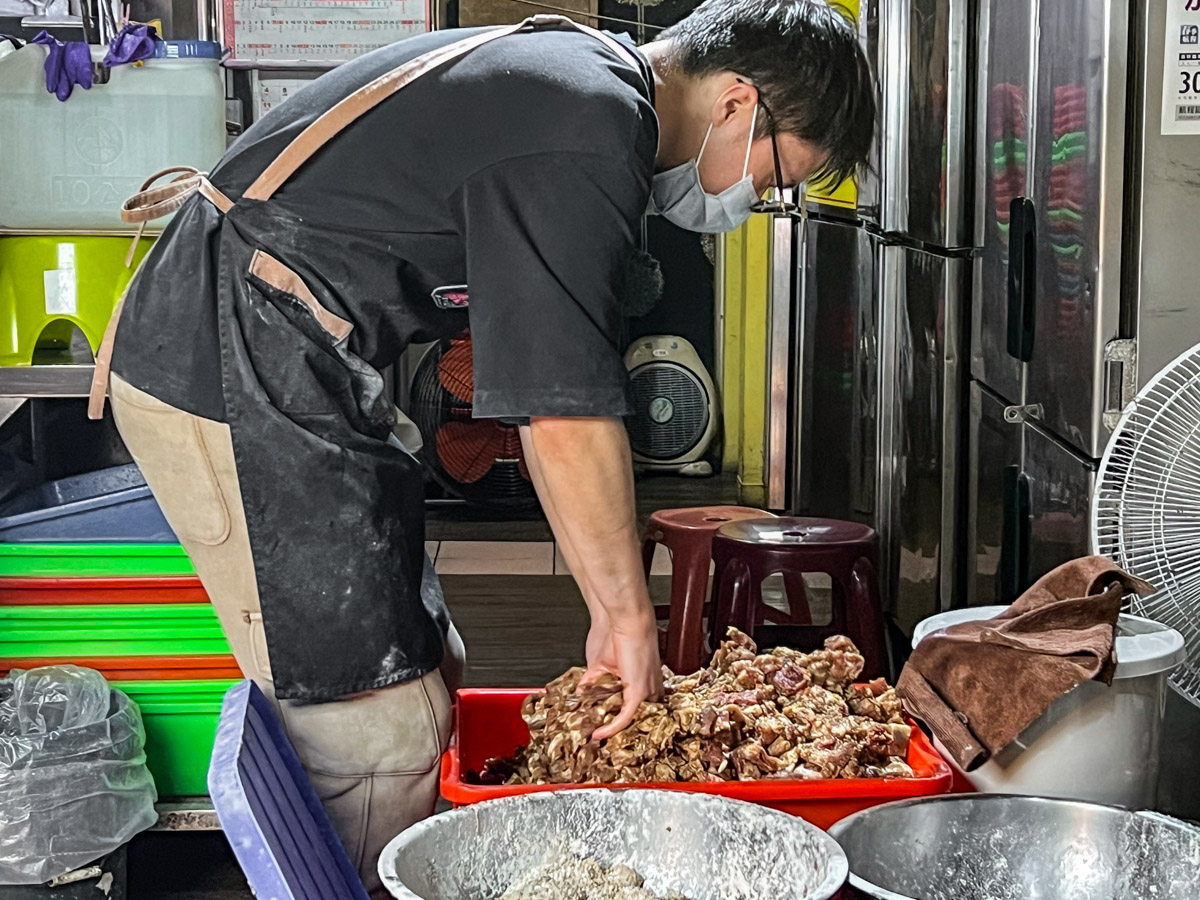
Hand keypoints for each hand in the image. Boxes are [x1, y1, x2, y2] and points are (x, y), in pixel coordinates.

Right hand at [588, 612, 662, 741]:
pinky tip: (599, 733)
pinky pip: (626, 716)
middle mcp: (651, 686)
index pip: (640, 705)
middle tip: (601, 737)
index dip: (625, 717)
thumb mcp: (601, 664)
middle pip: (639, 716)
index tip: (606, 725)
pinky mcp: (640, 692)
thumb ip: (593, 682)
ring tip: (598, 738)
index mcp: (646, 678)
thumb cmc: (616, 634)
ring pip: (633, 719)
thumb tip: (579, 694)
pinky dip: (611, 727)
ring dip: (615, 731)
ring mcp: (647, 690)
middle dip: (622, 729)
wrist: (628, 620)